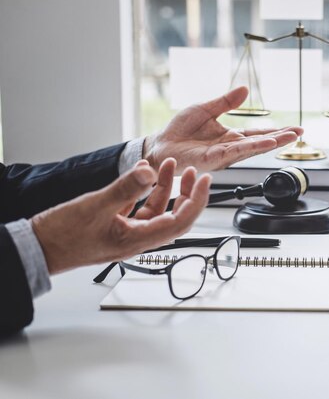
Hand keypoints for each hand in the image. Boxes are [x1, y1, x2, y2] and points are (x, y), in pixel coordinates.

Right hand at [32, 158, 210, 273]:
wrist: (37, 247)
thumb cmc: (62, 235)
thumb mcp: (96, 205)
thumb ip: (126, 188)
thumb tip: (150, 172)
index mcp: (138, 240)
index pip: (180, 222)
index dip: (197, 201)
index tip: (205, 182)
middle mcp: (137, 239)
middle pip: (174, 217)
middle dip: (187, 193)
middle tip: (195, 173)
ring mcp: (127, 232)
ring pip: (157, 210)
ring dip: (166, 188)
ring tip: (169, 165)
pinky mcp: (115, 225)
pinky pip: (139, 208)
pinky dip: (145, 191)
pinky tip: (143, 173)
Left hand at [143, 86, 303, 172]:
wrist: (160, 144)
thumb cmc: (180, 130)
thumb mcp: (205, 109)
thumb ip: (226, 102)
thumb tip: (244, 89)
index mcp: (230, 136)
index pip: (258, 134)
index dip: (276, 132)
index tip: (295, 129)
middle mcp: (230, 147)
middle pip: (261, 142)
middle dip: (281, 138)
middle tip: (300, 133)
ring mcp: (223, 155)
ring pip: (252, 148)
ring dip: (272, 143)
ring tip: (289, 137)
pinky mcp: (213, 159)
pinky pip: (236, 152)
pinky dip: (252, 147)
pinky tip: (265, 144)